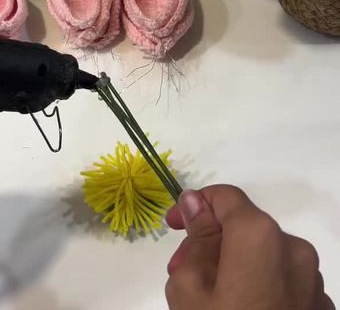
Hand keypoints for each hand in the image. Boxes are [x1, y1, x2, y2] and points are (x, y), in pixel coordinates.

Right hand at [166, 186, 334, 309]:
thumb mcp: (190, 286)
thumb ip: (197, 237)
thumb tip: (197, 202)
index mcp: (260, 235)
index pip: (225, 196)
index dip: (194, 204)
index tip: (173, 225)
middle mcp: (294, 248)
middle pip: (244, 227)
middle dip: (210, 242)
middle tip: (181, 271)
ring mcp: (313, 281)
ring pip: (264, 255)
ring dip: (233, 264)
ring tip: (208, 297)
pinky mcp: (321, 308)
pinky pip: (283, 280)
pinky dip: (260, 285)